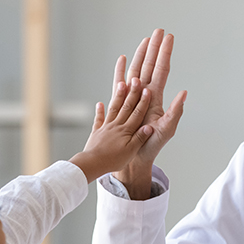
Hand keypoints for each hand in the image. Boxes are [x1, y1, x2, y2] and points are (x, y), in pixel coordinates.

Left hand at [69, 68, 152, 182]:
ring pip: (113, 108)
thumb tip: (150, 126)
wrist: (93, 163)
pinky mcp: (97, 132)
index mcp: (126, 130)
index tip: (147, 90)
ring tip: (121, 83)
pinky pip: (99, 120)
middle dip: (132, 92)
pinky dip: (99, 111)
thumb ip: (140, 138)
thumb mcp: (131, 151)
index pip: (137, 113)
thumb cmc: (113, 160)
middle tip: (136, 80)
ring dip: (118, 96)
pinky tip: (99, 104)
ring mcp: (105, 127)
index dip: (143, 102)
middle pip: (126, 106)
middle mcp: (116, 125)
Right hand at [113, 28, 186, 198]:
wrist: (134, 155)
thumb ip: (175, 111)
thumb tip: (184, 93)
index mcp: (156, 97)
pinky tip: (122, 59)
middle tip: (158, 31)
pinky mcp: (121, 102)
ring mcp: (132, 96)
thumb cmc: (151, 144)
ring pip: (136, 70)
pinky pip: (119, 83)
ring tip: (145, 40)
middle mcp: (144, 93)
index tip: (168, 38)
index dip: (165, 54)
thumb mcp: (167, 129)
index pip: (162, 70)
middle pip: (149, 65)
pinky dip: (120, 70)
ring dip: (140, 54)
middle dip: (154, 48)